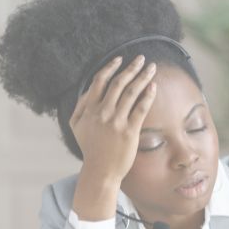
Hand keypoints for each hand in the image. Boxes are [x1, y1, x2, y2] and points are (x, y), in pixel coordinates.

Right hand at [69, 55, 158, 221]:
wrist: (100, 171)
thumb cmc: (90, 148)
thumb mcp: (76, 126)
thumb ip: (80, 106)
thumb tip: (87, 89)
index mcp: (89, 109)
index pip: (100, 81)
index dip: (111, 67)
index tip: (120, 59)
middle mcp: (102, 112)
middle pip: (118, 83)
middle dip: (132, 67)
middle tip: (142, 58)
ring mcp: (116, 121)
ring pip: (131, 92)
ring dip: (142, 77)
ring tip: (152, 68)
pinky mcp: (129, 131)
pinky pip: (140, 108)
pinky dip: (147, 95)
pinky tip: (153, 86)